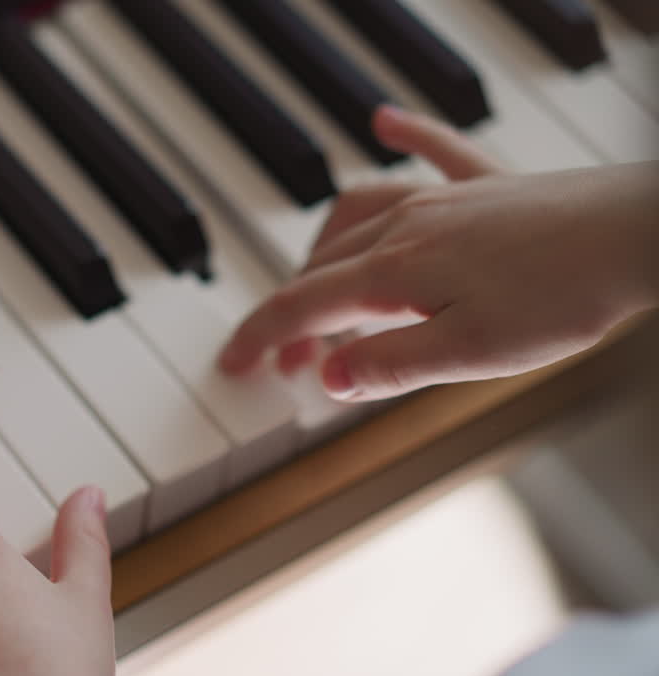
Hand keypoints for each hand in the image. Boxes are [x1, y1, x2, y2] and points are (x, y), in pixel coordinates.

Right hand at [221, 106, 658, 401]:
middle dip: (291, 314)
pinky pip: (435, 149)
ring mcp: (445, 199)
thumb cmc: (564, 293)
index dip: (260, 337)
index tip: (234, 362)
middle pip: (322, 268)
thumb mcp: (468, 354)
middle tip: (286, 359)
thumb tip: (327, 378)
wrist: (638, 236)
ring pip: (356, 216)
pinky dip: (404, 135)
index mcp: (394, 272)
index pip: (302, 306)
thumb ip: (389, 364)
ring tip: (312, 280)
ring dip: (322, 250)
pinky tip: (384, 119)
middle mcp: (407, 227)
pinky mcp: (488, 185)